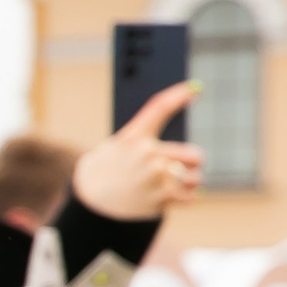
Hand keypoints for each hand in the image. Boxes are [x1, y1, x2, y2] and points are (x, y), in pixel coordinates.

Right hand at [71, 81, 202, 219]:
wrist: (91, 199)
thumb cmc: (112, 167)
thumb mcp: (121, 143)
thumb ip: (147, 129)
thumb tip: (185, 101)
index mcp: (135, 137)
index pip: (159, 108)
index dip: (178, 95)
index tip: (196, 88)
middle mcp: (146, 153)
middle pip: (195, 156)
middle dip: (191, 164)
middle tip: (177, 169)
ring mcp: (153, 176)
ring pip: (195, 178)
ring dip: (186, 184)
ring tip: (167, 186)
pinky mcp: (158, 197)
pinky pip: (190, 197)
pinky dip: (182, 199)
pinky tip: (165, 197)